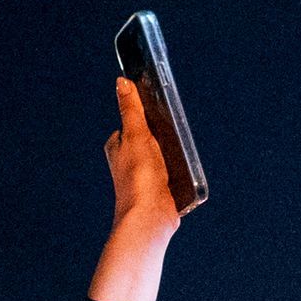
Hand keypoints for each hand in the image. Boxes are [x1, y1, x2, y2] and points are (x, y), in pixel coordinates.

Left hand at [104, 77, 180, 240]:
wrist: (150, 217)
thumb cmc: (139, 179)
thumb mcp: (136, 135)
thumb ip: (130, 110)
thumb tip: (121, 83)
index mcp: (117, 149)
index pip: (128, 126)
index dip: (141, 119)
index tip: (153, 112)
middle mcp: (127, 164)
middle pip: (147, 140)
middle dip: (159, 137)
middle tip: (170, 135)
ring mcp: (143, 178)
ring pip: (160, 157)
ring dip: (170, 155)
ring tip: (177, 154)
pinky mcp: (158, 191)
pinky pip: (170, 174)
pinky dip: (177, 172)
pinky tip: (182, 172)